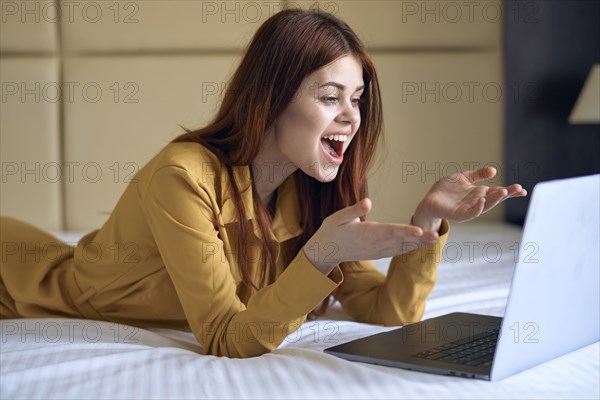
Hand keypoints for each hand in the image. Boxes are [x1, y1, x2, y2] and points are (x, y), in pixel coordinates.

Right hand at [303, 198, 439, 274]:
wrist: (325, 252)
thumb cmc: (332, 230)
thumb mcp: (338, 217)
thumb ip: (354, 210)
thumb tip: (368, 202)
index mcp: (365, 233)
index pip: (388, 231)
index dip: (404, 231)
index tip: (419, 230)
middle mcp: (373, 244)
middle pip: (399, 241)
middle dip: (418, 239)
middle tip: (436, 235)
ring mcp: (376, 251)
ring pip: (400, 247)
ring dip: (417, 244)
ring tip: (434, 238)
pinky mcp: (377, 253)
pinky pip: (395, 251)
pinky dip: (408, 248)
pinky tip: (420, 244)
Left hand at [413, 167, 526, 229]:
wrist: (430, 200)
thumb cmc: (446, 190)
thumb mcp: (463, 177)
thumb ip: (478, 174)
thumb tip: (494, 171)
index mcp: (479, 193)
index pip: (497, 192)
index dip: (510, 191)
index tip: (522, 189)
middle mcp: (477, 202)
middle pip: (494, 199)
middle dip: (506, 194)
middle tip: (518, 189)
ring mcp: (469, 209)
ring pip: (485, 206)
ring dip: (494, 200)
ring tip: (504, 192)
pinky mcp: (459, 215)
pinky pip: (470, 213)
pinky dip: (477, 208)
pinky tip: (482, 201)